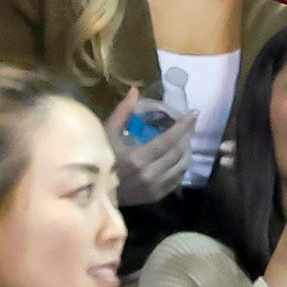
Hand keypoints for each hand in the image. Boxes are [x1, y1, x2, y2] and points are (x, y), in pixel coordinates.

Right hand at [106, 89, 197, 204]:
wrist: (92, 193)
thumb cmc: (97, 160)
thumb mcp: (106, 134)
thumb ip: (122, 112)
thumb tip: (135, 90)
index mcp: (137, 159)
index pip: (168, 140)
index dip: (184, 126)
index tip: (194, 113)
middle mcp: (150, 175)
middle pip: (178, 153)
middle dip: (188, 135)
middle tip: (191, 122)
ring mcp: (154, 188)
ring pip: (181, 167)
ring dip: (187, 151)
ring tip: (186, 138)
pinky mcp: (155, 197)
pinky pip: (177, 180)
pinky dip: (182, 166)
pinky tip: (180, 157)